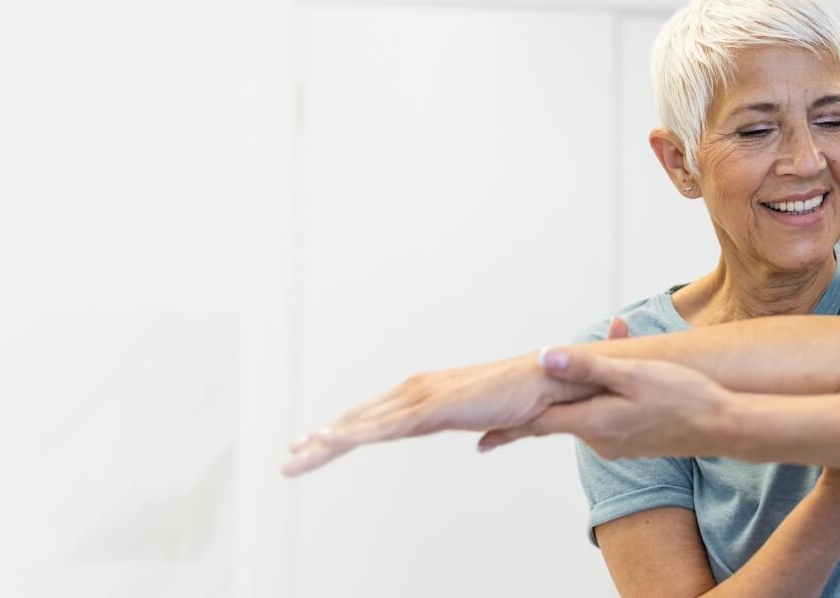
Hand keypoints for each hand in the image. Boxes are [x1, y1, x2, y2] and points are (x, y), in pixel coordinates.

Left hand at [282, 351, 601, 476]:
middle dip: (322, 440)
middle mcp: (416, 391)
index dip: (344, 433)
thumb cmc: (528, 397)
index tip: (315, 446)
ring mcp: (420, 396)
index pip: (376, 420)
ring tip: (293, 458)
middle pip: (359, 420)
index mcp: (427, 397)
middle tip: (289, 459)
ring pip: (362, 425)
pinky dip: (351, 434)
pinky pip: (383, 427)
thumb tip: (483, 444)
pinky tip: (325, 440)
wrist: (549, 380)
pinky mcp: (430, 407)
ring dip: (325, 442)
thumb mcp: (499, 422)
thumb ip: (489, 434)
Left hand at [475, 347, 731, 458]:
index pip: (537, 425)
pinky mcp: (634, 443)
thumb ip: (586, 368)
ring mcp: (617, 445)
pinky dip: (598, 401)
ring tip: (563, 379)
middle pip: (554, 424)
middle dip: (526, 421)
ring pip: (583, 416)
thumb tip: (544, 358)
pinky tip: (611, 380)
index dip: (507, 428)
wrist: (725, 426)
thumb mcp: (631, 375)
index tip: (479, 437)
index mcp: (593, 423)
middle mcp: (600, 440)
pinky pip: (604, 419)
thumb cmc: (682, 396)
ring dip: (572, 398)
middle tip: (488, 436)